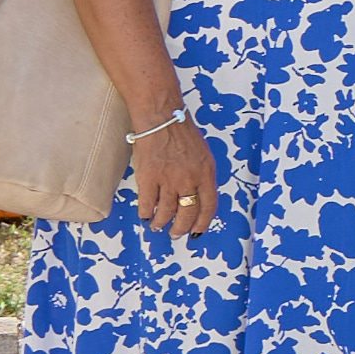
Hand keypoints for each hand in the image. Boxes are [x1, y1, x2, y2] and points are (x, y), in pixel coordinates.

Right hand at [128, 116, 219, 237]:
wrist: (161, 120)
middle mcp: (189, 179)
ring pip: (166, 212)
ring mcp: (168, 179)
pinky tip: (145, 215)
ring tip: (158, 226)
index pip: (208, 206)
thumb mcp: (204, 156)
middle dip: (181, 228)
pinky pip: (147, 203)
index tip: (197, 231)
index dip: (202, 223)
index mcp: (206, 173)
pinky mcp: (148, 178)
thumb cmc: (182, 134)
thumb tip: (197, 198)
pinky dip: (146, 212)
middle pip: (187, 213)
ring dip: (161, 223)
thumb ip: (202, 176)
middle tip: (176, 234)